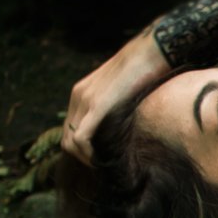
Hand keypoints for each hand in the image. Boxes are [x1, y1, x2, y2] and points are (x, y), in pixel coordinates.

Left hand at [61, 30, 169, 165]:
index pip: (71, 129)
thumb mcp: (123, 90)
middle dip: (82, 157)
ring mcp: (85, 100)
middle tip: (102, 165)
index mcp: (82, 92)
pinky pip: (81, 137)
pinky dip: (88, 154)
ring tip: (103, 166)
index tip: (102, 157)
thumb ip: (115, 106)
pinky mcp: (97, 105)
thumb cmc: (145, 70)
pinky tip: (103, 160)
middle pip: (66, 138)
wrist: (151, 51)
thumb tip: (124, 127)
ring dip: (85, 159)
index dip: (83, 148)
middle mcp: (78, 96)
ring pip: (70, 141)